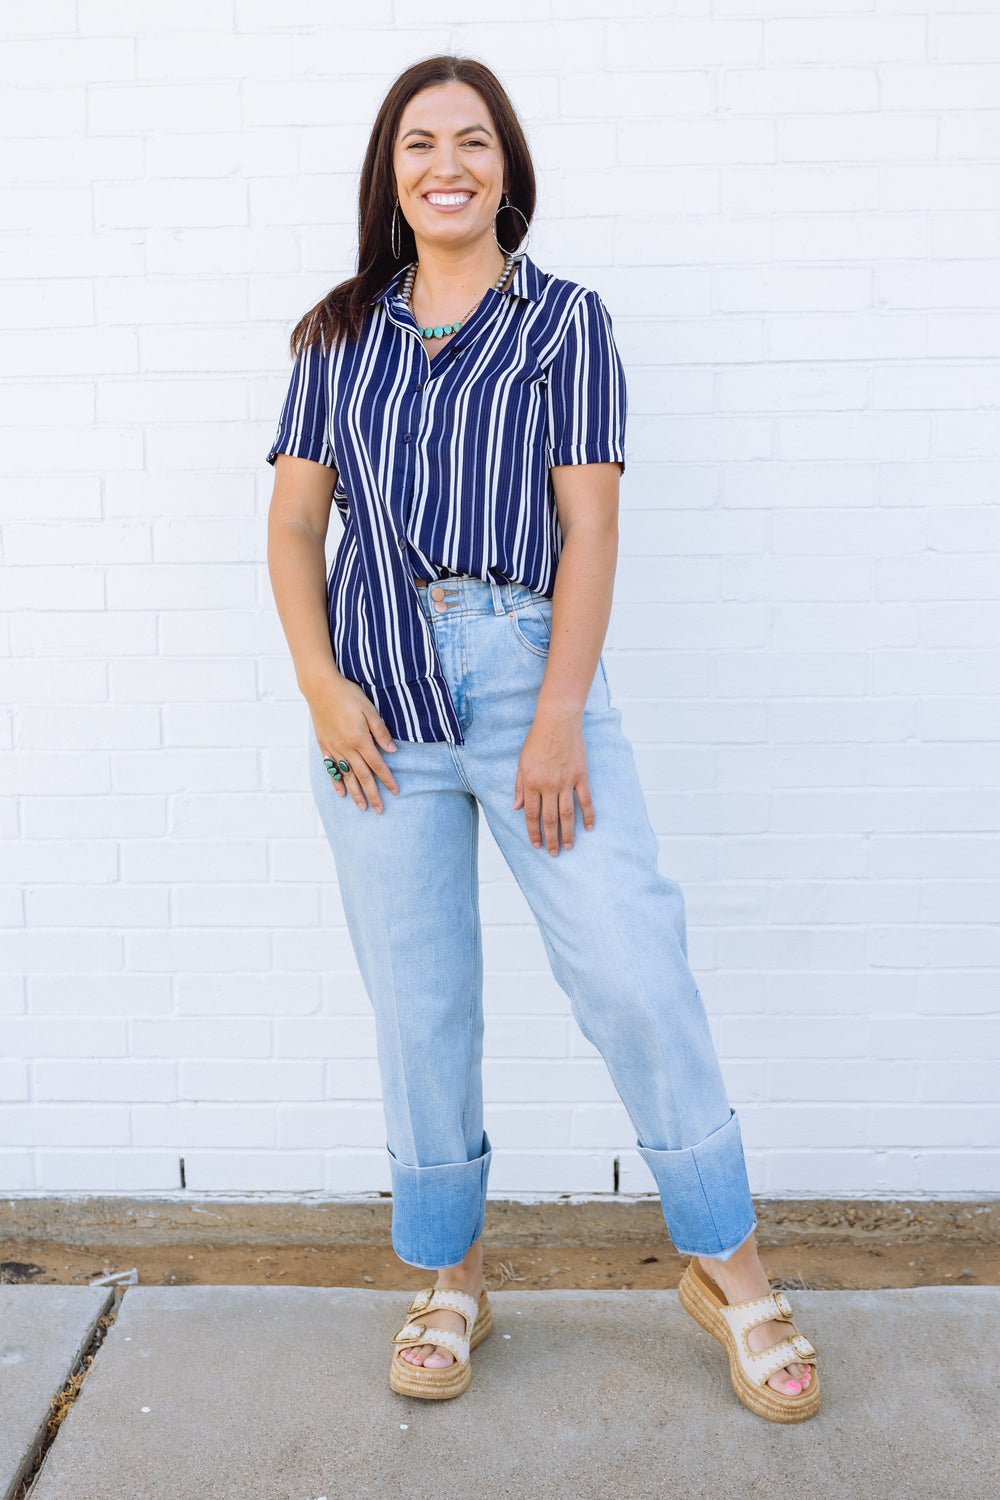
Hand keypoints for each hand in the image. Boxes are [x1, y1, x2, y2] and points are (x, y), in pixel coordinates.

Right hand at [309, 675, 398, 812]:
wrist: (320, 688)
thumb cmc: (348, 695)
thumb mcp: (369, 709)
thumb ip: (381, 731)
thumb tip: (392, 750)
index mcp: (360, 740)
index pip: (378, 765)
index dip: (387, 779)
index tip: (396, 792)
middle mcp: (346, 748)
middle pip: (363, 776)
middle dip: (373, 794)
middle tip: (379, 810)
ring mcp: (334, 748)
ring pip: (347, 776)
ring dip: (355, 793)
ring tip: (362, 807)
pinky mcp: (324, 746)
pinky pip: (331, 768)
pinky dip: (336, 781)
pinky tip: (341, 792)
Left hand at [513, 708, 594, 854]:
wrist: (557, 721)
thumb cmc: (536, 740)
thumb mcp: (521, 762)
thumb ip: (519, 786)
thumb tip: (516, 807)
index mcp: (531, 783)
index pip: (532, 815)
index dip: (533, 832)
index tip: (536, 845)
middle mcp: (548, 785)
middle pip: (549, 819)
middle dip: (551, 838)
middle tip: (554, 853)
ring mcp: (566, 782)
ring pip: (567, 814)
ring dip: (568, 833)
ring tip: (568, 846)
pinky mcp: (580, 776)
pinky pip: (585, 800)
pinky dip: (588, 815)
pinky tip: (589, 827)